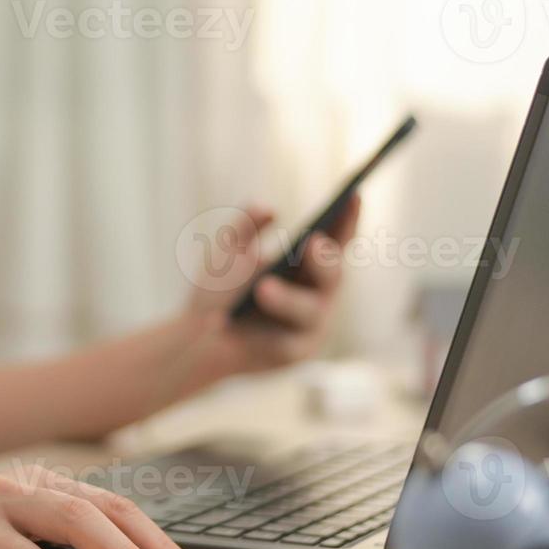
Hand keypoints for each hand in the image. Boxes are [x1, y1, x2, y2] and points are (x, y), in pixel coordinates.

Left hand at [186, 197, 359, 375]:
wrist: (196, 337)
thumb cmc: (220, 291)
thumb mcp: (227, 252)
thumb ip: (245, 226)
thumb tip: (269, 208)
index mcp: (308, 264)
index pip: (336, 239)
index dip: (348, 219)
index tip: (353, 195)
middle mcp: (318, 293)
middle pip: (332, 275)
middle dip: (325, 259)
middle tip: (313, 243)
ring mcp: (309, 325)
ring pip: (309, 310)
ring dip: (287, 298)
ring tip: (263, 288)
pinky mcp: (296, 353)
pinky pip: (288, 342)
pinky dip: (268, 333)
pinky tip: (244, 321)